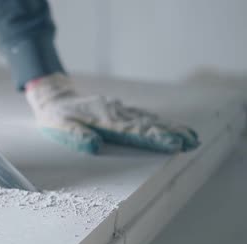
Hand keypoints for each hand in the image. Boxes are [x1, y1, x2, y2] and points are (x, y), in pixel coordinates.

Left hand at [26, 74, 199, 153]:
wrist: (53, 96)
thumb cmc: (56, 116)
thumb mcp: (60, 127)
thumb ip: (77, 136)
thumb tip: (95, 145)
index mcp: (104, 120)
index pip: (134, 131)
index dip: (155, 138)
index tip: (174, 143)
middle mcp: (115, 113)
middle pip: (148, 124)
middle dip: (172, 133)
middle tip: (193, 142)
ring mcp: (118, 110)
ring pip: (149, 119)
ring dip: (170, 128)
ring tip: (191, 137)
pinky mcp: (118, 109)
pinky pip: (142, 115)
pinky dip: (158, 122)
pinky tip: (170, 126)